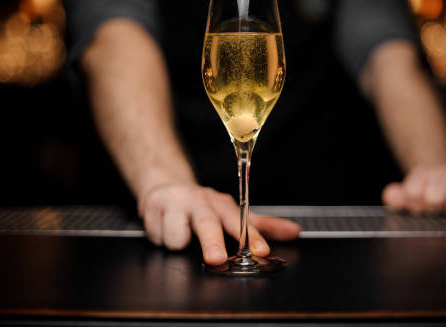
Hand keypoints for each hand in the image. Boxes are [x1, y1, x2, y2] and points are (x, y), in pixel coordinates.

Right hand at [138, 183, 300, 264]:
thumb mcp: (231, 214)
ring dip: (178, 242)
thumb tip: (294, 233)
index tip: (262, 251)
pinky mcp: (151, 209)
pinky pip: (157, 237)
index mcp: (222, 205)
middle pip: (207, 223)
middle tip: (217, 259)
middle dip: (212, 242)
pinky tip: (164, 229)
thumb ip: (262, 226)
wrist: (164, 187)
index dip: (252, 237)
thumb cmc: (202, 206)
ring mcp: (175, 205)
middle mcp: (200, 202)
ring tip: (180, 235)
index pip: (240, 222)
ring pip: (177, 235)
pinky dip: (160, 238)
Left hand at [382, 166, 445, 214]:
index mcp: (420, 174)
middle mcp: (440, 172)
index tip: (417, 206)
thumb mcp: (405, 193)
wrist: (442, 176)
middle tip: (432, 209)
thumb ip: (394, 197)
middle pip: (434, 198)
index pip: (413, 193)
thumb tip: (390, 196)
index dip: (414, 205)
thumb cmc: (423, 191)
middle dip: (431, 209)